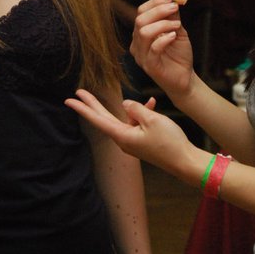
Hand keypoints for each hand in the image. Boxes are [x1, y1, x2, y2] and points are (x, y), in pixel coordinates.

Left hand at [65, 89, 193, 174]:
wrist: (185, 162)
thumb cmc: (170, 142)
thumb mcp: (152, 120)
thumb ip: (135, 108)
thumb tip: (125, 103)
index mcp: (122, 136)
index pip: (97, 119)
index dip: (83, 108)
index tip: (69, 100)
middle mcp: (124, 140)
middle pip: (104, 117)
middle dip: (93, 103)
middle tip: (78, 91)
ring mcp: (132, 142)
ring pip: (126, 118)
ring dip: (136, 108)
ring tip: (152, 104)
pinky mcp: (142, 142)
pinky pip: (138, 123)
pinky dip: (144, 113)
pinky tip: (153, 104)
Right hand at [130, 0, 193, 96]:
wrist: (185, 78)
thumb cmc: (179, 55)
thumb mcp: (177, 31)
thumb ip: (173, 17)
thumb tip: (174, 0)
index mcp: (141, 33)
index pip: (141, 12)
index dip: (155, 2)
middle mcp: (137, 43)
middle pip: (140, 20)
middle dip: (158, 10)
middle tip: (175, 7)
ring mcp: (142, 56)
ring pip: (144, 32)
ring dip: (162, 24)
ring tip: (177, 25)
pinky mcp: (150, 66)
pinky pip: (153, 49)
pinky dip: (164, 39)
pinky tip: (174, 36)